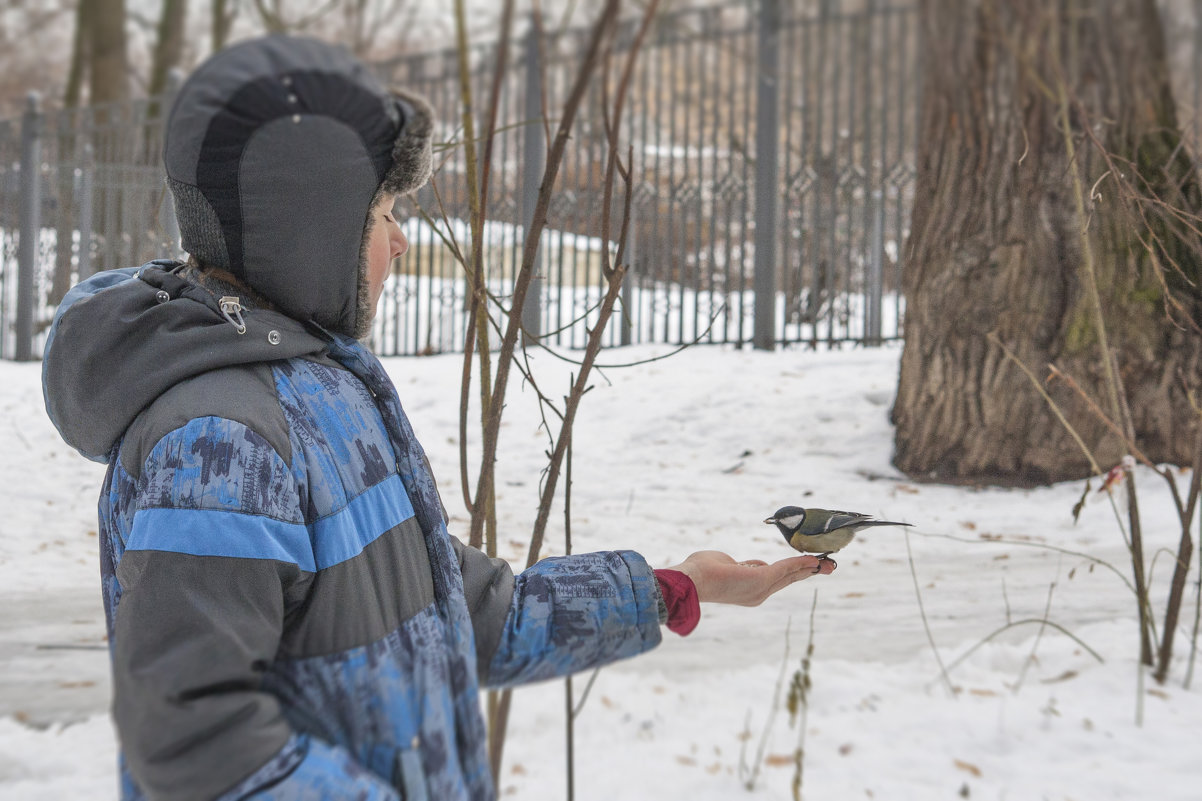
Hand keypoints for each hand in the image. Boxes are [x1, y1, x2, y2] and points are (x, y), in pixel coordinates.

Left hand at [665, 550, 834, 606]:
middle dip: (809, 572)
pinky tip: (813, 559)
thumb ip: (741, 565)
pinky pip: (785, 568)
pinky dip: (799, 563)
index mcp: (750, 591)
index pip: (777, 581)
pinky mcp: (760, 580)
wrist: (691, 580)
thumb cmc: (701, 570)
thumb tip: (748, 564)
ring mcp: (760, 589)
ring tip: (827, 563)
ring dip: (809, 567)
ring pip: (790, 575)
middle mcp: (758, 594)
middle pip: (789, 580)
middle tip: (828, 566)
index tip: (809, 567)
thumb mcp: (726, 564)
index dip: (794, 572)